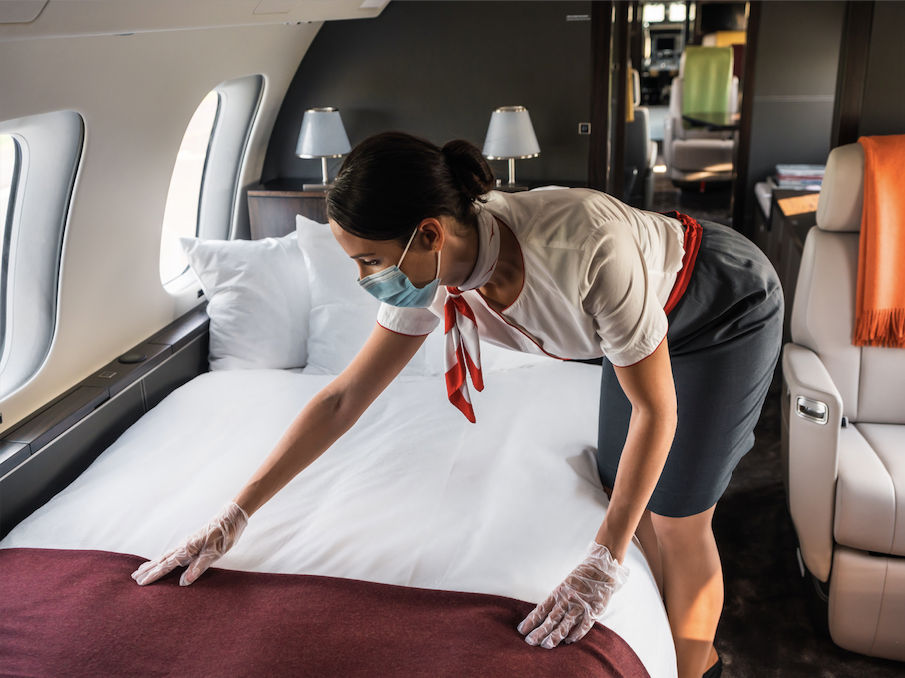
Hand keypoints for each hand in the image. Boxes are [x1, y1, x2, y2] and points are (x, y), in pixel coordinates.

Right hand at [131, 501, 247, 585]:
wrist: (232, 517)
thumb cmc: (225, 535)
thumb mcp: (214, 553)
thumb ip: (198, 567)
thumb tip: (183, 582)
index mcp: (188, 549)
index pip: (167, 565)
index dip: (154, 574)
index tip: (141, 583)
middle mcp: (184, 546)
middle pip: (162, 560)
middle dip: (148, 569)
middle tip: (133, 578)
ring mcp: (187, 543)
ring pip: (166, 556)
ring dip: (153, 563)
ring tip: (141, 569)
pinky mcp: (192, 542)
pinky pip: (173, 553)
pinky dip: (164, 559)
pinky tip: (163, 560)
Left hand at [517, 541, 629, 648]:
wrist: (600, 569)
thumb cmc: (580, 578)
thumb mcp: (564, 586)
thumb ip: (556, 600)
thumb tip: (543, 616)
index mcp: (558, 593)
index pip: (541, 610)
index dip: (531, 621)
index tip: (521, 630)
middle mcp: (567, 600)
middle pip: (551, 619)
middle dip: (540, 632)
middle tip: (529, 642)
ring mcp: (580, 606)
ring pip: (565, 624)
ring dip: (555, 636)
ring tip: (546, 646)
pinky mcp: (593, 610)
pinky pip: (584, 625)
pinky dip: (577, 634)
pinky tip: (569, 641)